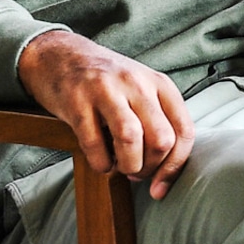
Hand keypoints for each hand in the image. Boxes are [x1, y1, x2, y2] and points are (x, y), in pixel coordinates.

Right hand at [18, 30, 194, 199]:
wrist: (60, 55)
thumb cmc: (106, 82)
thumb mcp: (141, 89)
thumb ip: (158, 120)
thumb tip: (166, 172)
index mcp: (158, 82)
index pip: (183, 131)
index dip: (174, 168)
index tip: (159, 188)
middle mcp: (136, 82)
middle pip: (160, 139)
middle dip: (149, 168)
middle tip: (135, 172)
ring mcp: (106, 89)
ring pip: (131, 140)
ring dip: (126, 166)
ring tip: (118, 166)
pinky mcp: (77, 100)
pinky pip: (94, 145)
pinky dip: (100, 163)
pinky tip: (99, 159)